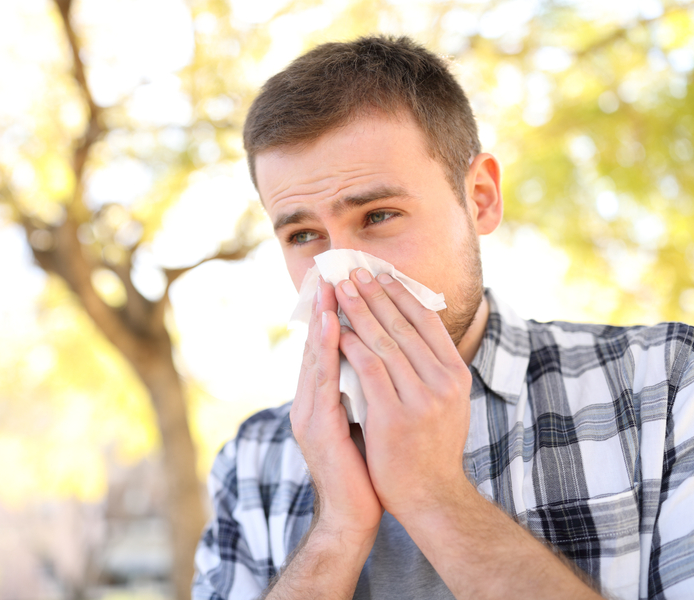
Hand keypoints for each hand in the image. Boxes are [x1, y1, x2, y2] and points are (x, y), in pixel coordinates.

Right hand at [289, 276, 382, 541]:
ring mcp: (309, 413)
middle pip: (317, 345)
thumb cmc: (364, 469)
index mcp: (321, 400)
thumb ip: (362, 391)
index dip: (333, 315)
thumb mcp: (363, 421)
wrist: (354, 516)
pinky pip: (323, 380)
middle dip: (326, 307)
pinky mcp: (317, 427)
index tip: (344, 284)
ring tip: (331, 286)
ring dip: (323, 319)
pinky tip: (333, 326)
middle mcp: (310, 401)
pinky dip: (327, 349)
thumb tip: (377, 361)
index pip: (327, 349)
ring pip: (316, 356)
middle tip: (333, 271)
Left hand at [334, 268, 472, 521]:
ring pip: (384, 341)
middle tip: (354, 271)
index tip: (382, 274)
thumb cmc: (431, 447)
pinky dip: (351, 344)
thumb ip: (432, 368)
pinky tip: (335, 328)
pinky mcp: (395, 415)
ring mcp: (422, 398)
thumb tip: (417, 331)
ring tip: (341, 289)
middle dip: (375, 294)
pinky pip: (368, 368)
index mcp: (456, 374)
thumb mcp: (444, 402)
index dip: (402, 294)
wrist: (430, 496)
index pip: (427, 322)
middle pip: (404, 325)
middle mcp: (444, 382)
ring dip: (359, 311)